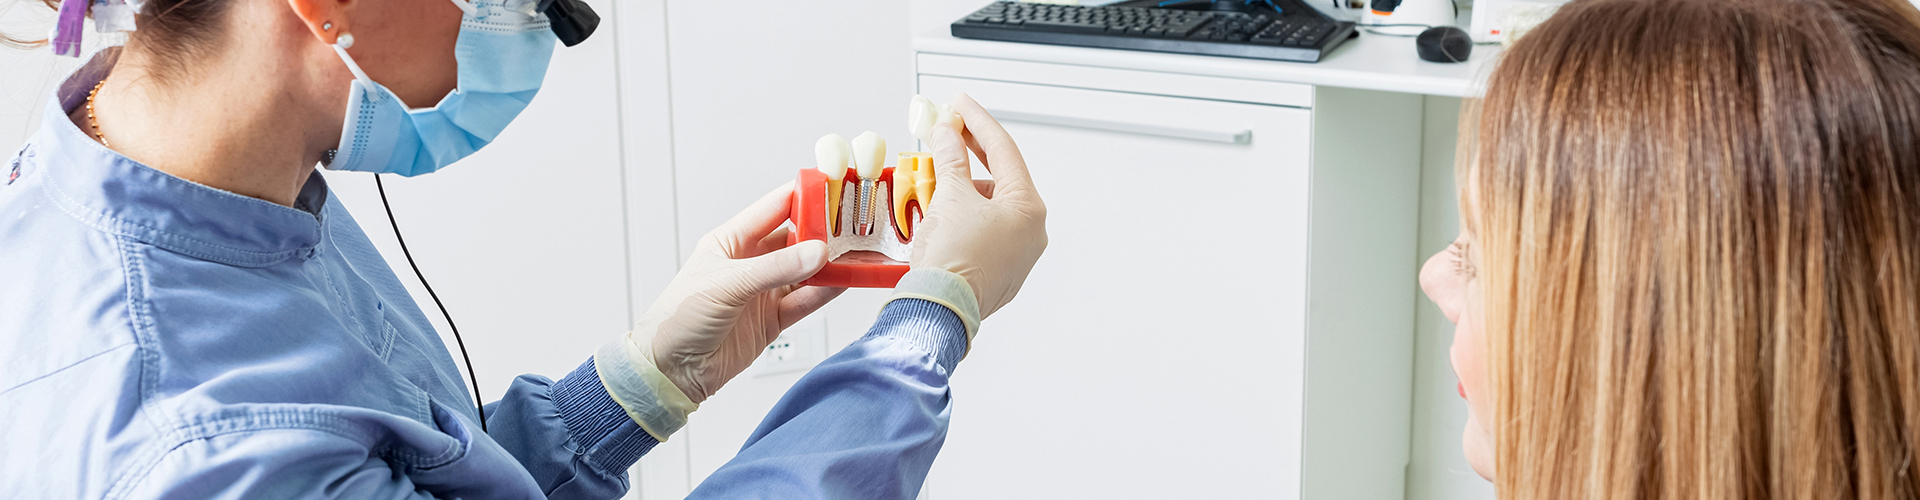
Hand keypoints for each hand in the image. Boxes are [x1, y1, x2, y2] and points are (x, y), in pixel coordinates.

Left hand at [638, 183, 845, 402]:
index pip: (776, 207)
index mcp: (731, 241)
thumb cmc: (678, 319)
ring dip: (830, 265)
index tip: (835, 189)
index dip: (805, 196)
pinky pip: (805, 301)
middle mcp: (750, 262)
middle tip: (855, 226)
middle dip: (825, 233)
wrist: (670, 371)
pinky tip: (843, 283)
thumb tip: (817, 252)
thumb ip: (775, 268)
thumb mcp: (727, 284)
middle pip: (797, 239)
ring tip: (858, 255)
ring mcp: (763, 291)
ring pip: (805, 271)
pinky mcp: (772, 320)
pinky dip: (825, 293)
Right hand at [913, 93, 1047, 319]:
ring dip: (964, 187)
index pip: (1003, 151)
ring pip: (990, 207)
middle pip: (1000, 179)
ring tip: (935, 176)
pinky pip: (983, 232)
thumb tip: (946, 133)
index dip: (977, 122)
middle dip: (970, 154)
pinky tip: (942, 208)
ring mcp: (1017, 256)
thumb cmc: (951, 260)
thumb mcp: (950, 196)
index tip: (959, 104)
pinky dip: (964, 214)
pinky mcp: (999, 273)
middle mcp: (1031, 233)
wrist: (938, 310)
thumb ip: (950, 158)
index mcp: (1028, 209)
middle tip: (948, 131)